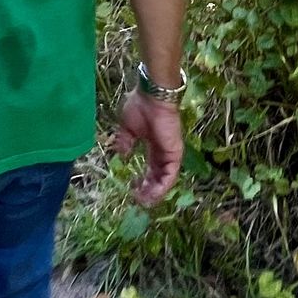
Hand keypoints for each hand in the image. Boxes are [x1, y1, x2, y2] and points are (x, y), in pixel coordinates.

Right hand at [112, 89, 182, 205]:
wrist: (152, 96)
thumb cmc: (140, 107)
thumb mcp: (128, 128)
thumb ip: (125, 142)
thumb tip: (121, 155)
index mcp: (153, 145)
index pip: (151, 168)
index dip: (143, 180)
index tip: (133, 189)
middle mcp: (163, 151)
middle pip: (158, 176)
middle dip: (148, 189)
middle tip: (138, 198)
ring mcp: (171, 153)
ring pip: (165, 179)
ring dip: (155, 192)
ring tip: (144, 200)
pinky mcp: (175, 153)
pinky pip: (170, 175)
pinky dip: (162, 186)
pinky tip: (152, 194)